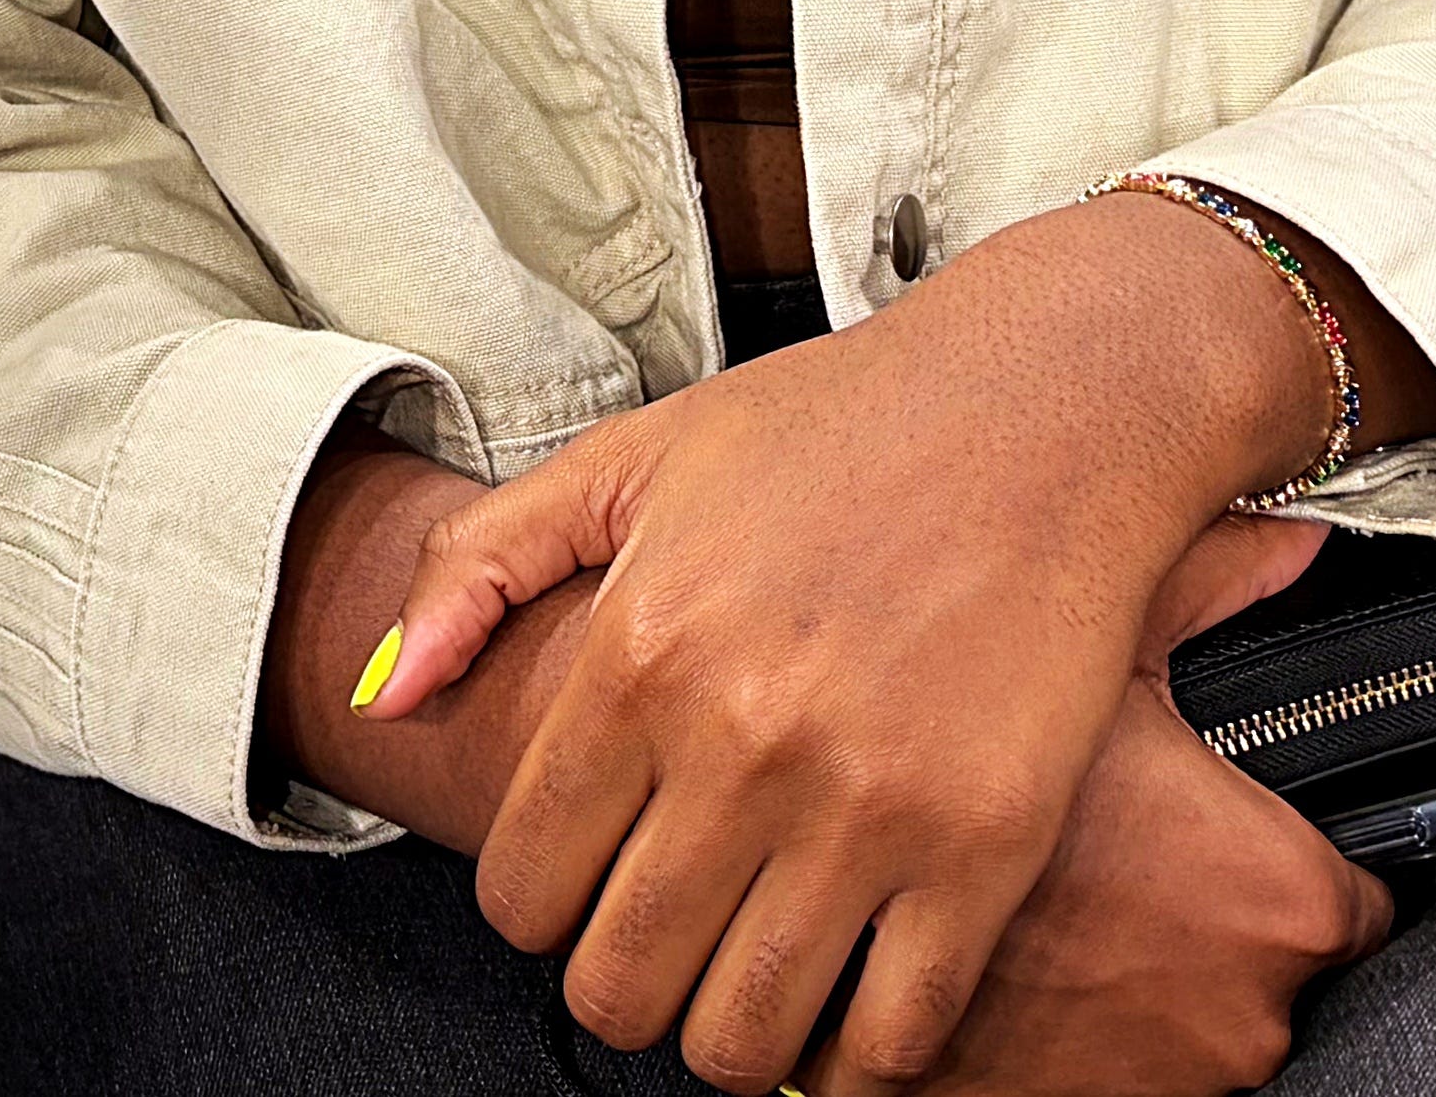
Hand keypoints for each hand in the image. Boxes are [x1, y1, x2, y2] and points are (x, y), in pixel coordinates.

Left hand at [358, 201, 1387, 1086]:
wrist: (1049, 405)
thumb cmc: (841, 424)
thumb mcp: (633, 456)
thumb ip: (481, 564)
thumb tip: (386, 694)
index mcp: (638, 653)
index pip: (521, 886)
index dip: (537, 912)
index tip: (580, 891)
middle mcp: (736, 740)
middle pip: (616, 985)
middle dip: (621, 989)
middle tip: (663, 949)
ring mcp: (863, 804)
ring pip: (740, 1039)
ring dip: (728, 1041)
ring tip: (749, 987)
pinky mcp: (983, 846)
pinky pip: (889, 1038)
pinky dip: (857, 1060)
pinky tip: (853, 1007)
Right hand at [907, 532, 1389, 1094]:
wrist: (836, 949)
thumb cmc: (964, 786)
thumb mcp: (1090, 660)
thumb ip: (1204, 588)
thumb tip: (1281, 529)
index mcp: (1280, 898)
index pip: (1365, 894)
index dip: (1298, 845)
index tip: (1238, 820)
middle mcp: (1249, 1011)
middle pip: (1278, 960)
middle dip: (1211, 910)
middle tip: (1131, 850)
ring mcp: (1176, 1080)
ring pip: (1200, 1021)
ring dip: (1150, 972)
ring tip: (1073, 902)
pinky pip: (1126, 1070)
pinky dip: (1089, 1023)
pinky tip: (1035, 954)